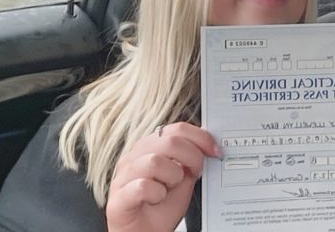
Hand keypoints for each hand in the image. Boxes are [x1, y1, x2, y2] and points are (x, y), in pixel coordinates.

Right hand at [106, 122, 221, 231]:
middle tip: (194, 174)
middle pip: (170, 141)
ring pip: (155, 161)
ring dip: (172, 177)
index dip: (201, 138)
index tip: (215, 152)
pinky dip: (157, 194)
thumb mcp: (184, 177)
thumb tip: (210, 142)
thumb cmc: (162, 205)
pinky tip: (157, 199)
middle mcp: (135, 156)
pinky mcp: (118, 197)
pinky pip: (143, 186)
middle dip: (192, 158)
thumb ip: (192, 158)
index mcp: (151, 146)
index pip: (178, 128)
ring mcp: (124, 175)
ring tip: (169, 188)